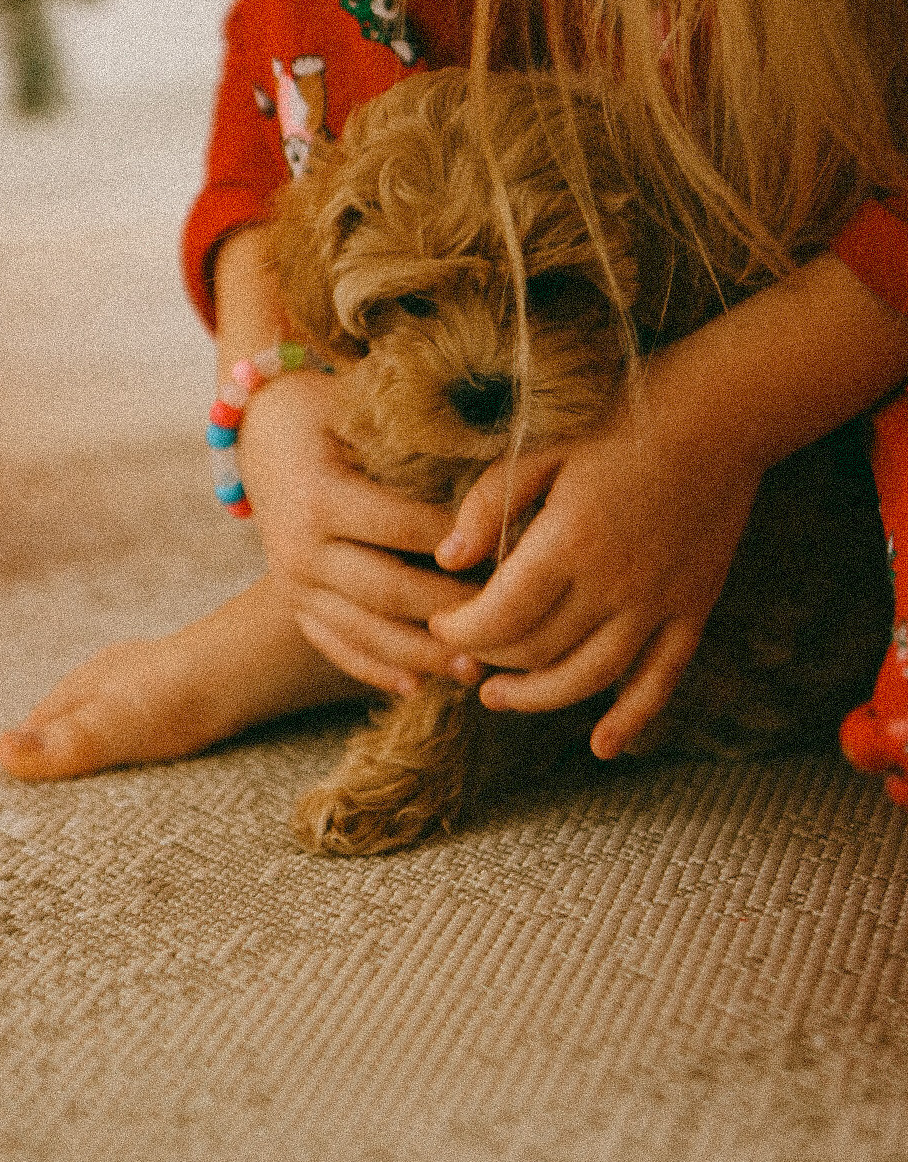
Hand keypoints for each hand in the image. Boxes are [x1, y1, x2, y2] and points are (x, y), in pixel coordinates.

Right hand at [239, 370, 485, 695]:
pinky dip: (374, 669)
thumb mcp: (360, 408)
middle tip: (504, 628)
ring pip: (364, 632)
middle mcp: (300, 549)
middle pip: (387, 592)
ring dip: (421, 656)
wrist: (256, 434)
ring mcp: (293, 584)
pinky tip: (416, 687)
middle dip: (448, 614)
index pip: (402, 529)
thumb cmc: (324, 411)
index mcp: (321, 497)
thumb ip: (415, 437)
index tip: (511, 556)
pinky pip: (336, 647)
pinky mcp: (293, 605)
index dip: (457, 545)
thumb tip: (493, 461)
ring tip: (473, 670)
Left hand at [429, 362, 763, 757]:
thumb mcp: (542, 448)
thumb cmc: (619, 423)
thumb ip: (489, 505)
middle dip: (489, 660)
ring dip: (538, 699)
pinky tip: (602, 747)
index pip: (498, 617)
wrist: (721, 415)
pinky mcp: (692, 610)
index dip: (460, 631)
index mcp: (568, 542)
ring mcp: (657, 603)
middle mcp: (614, 584)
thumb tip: (446, 560)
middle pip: (536, 651)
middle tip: (464, 657)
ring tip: (499, 698)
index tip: (440, 624)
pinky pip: (660, 679)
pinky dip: (631, 718)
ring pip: (588, 678)